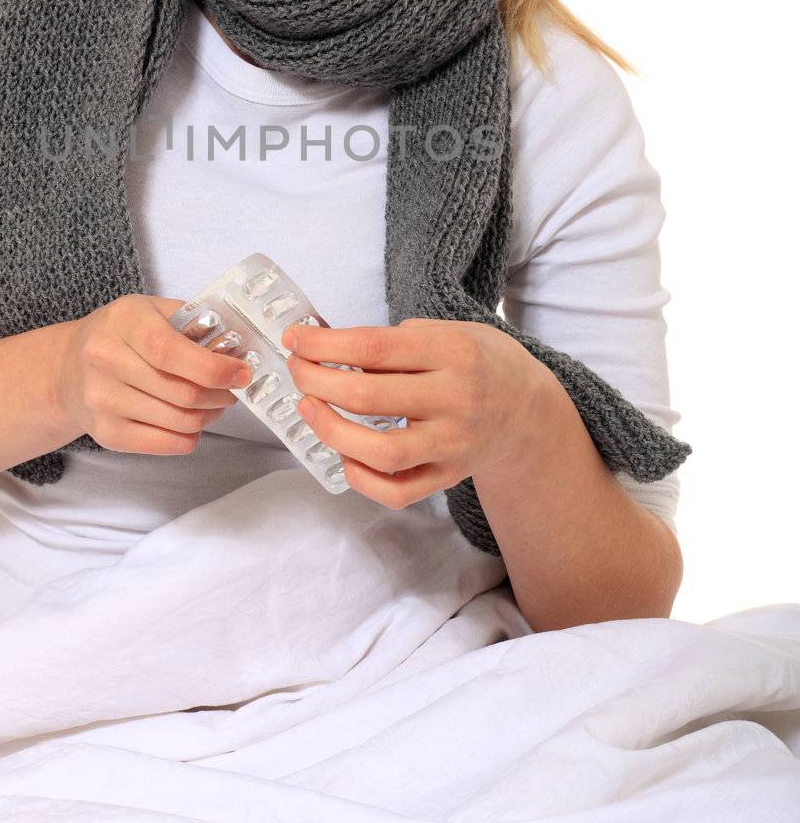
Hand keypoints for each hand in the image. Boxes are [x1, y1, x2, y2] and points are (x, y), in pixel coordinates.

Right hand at [55, 294, 252, 454]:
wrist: (68, 369)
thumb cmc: (121, 335)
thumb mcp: (151, 310)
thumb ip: (193, 324)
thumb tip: (237, 352)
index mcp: (123, 321)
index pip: (170, 351)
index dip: (213, 367)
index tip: (242, 373)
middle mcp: (105, 360)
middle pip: (182, 392)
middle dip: (220, 394)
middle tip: (232, 389)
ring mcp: (102, 401)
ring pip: (180, 421)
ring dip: (210, 415)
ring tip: (213, 403)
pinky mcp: (107, 434)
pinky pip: (167, 444)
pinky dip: (191, 436)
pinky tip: (191, 420)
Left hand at [278, 317, 554, 508]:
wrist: (529, 411)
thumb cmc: (478, 362)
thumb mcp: (450, 331)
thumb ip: (397, 340)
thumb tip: (328, 349)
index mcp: (453, 352)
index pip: (373, 347)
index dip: (323, 345)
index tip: (294, 340)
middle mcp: (456, 400)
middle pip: (368, 397)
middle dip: (316, 381)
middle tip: (297, 371)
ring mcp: (454, 445)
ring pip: (380, 452)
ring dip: (331, 431)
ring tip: (309, 409)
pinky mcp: (449, 477)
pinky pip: (397, 492)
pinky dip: (361, 478)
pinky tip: (344, 454)